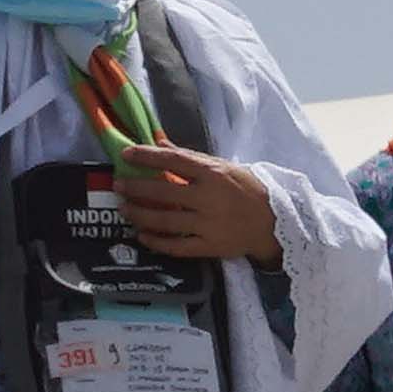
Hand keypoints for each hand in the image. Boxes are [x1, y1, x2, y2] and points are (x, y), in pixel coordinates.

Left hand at [111, 144, 279, 262]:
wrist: (273, 222)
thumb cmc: (247, 190)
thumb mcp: (223, 167)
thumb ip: (191, 158)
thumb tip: (161, 144)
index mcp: (213, 173)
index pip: (174, 160)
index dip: (147, 156)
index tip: (126, 154)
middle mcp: (208, 198)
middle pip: (163, 191)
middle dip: (136, 188)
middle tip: (119, 185)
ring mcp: (208, 224)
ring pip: (165, 220)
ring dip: (140, 214)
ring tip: (125, 209)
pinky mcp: (209, 246)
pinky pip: (177, 246)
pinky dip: (156, 242)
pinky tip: (142, 235)